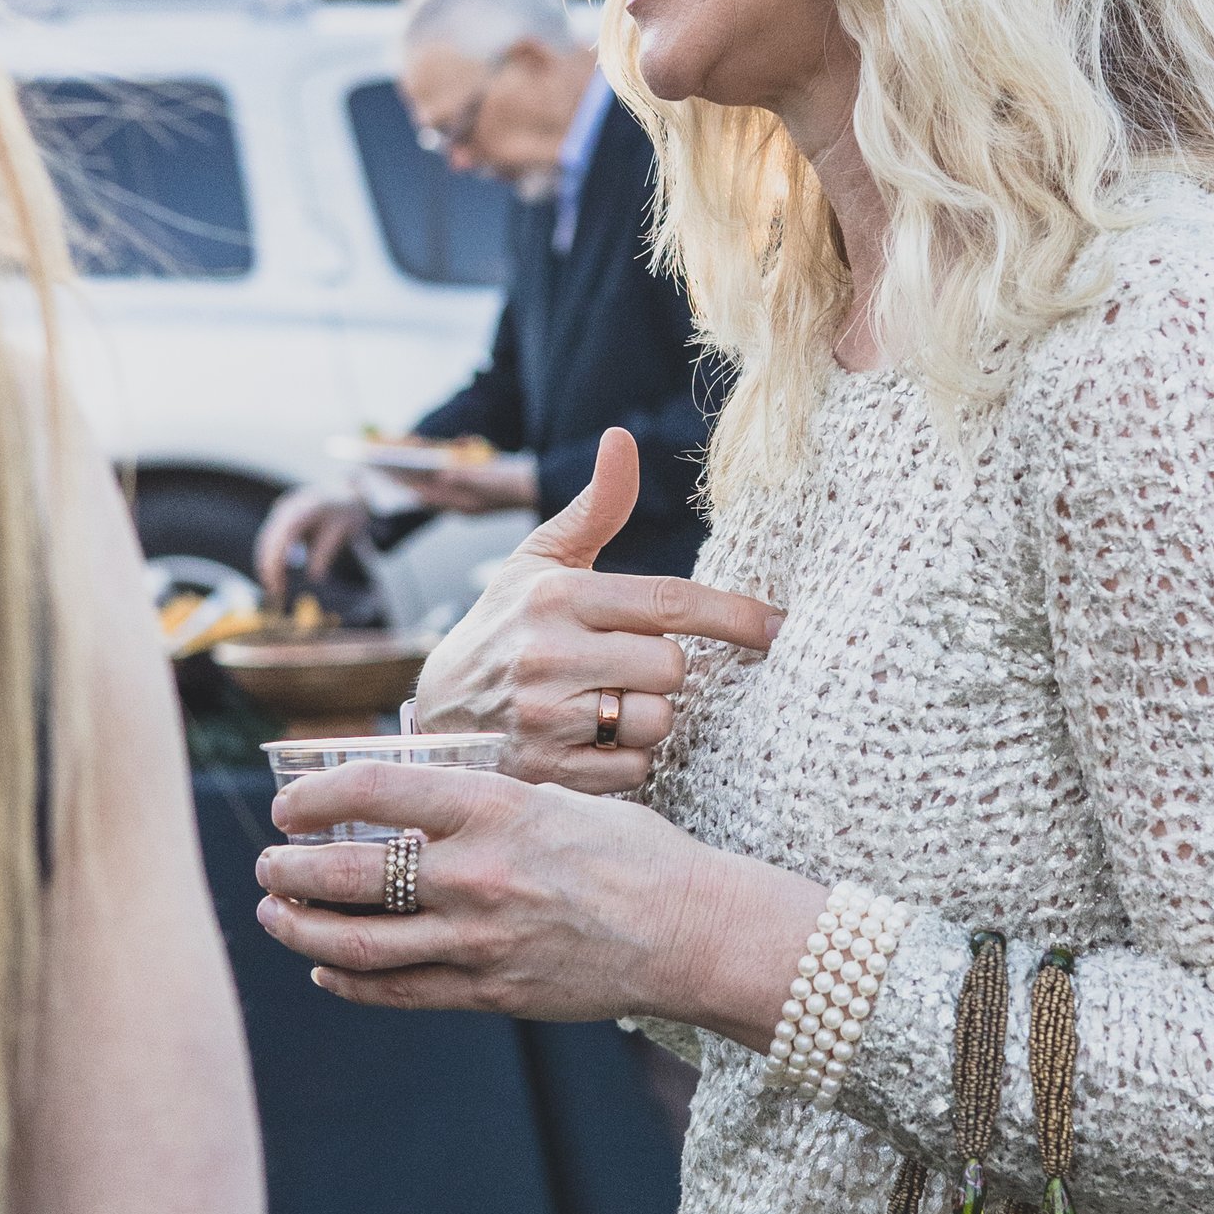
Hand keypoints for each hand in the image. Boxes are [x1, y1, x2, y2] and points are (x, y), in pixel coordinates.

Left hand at [253, 755, 821, 1037]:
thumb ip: (484, 806)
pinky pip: (398, 992)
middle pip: (348, 873)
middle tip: (268, 863)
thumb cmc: (634, 854)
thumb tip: (415, 807)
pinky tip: (325, 971)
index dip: (315, 794)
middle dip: (290, 868)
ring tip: (276, 914)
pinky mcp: (491, 993)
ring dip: (301, 929)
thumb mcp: (557, 801)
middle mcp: (479, 874)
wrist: (694, 932)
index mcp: (497, 808)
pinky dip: (349, 982)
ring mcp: (481, 941)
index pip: (375, 788)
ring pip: (357, 943)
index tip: (288, 802)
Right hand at [256, 485, 368, 603]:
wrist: (346, 488)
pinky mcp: (281, 518)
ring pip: (266, 541)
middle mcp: (288, 507)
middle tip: (276, 594)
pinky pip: (270, 539)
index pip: (283, 537)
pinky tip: (276, 575)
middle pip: (268, 540)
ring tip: (275, 589)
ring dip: (266, 565)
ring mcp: (282, 510)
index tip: (278, 585)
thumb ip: (327, 551)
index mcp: (304, 508)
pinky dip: (271, 557)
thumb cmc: (347, 509)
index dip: (275, 562)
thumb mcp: (344, 529)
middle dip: (268, 568)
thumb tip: (314, 576)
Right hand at [407, 428, 779, 793]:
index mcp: (557, 596)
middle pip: (673, 667)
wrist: (436, 713)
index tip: (777, 625)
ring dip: (647, 716)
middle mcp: (549, 655)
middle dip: (664, 669)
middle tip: (627, 666)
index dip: (733, 614)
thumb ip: (595, 509)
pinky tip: (590, 742)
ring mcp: (547, 718)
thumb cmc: (504, 626)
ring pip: (656, 721)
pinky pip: (633, 769)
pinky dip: (624, 759)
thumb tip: (623, 438)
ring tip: (605, 704)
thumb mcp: (540, 562)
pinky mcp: (549, 774)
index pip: (668, 602)